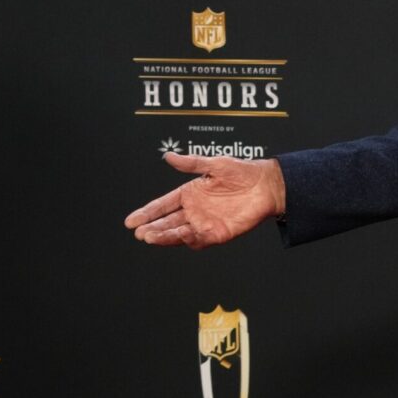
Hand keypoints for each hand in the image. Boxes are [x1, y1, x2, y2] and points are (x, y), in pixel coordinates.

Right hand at [124, 152, 285, 248]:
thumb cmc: (242, 172)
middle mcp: (194, 211)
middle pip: (167, 222)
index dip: (147, 213)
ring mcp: (205, 223)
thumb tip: (169, 156)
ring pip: (179, 233)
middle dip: (152, 227)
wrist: (267, 185)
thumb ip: (191, 163)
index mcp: (190, 194)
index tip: (130, 220)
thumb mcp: (214, 164)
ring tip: (151, 236)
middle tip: (139, 231)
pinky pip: (199, 240)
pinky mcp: (218, 234)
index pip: (163, 205)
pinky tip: (179, 236)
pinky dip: (187, 240)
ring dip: (165, 236)